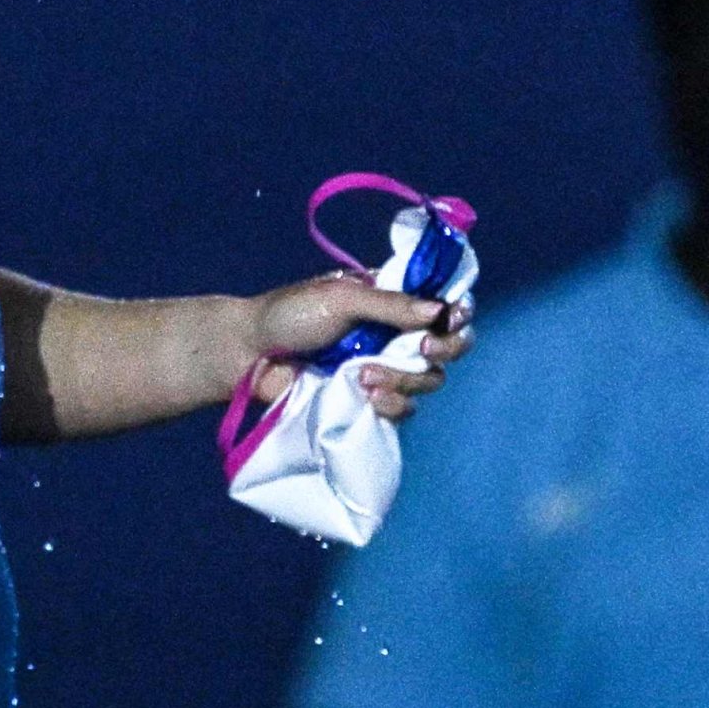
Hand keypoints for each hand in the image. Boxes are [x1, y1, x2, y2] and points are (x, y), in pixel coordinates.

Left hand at [238, 278, 472, 423]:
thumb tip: (440, 310)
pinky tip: (366, 396)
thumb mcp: (342, 298)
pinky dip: (391, 403)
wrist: (250, 357)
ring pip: (429, 380)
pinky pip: (404, 409)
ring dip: (404, 378)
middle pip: (450, 345)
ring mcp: (386, 370)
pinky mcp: (371, 402)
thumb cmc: (291, 315)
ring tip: (366, 376)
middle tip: (422, 347)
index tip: (453, 317)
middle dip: (444, 347)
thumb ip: (392, 304)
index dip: (457, 311)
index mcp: (393, 301)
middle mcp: (396, 335)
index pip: (443, 304)